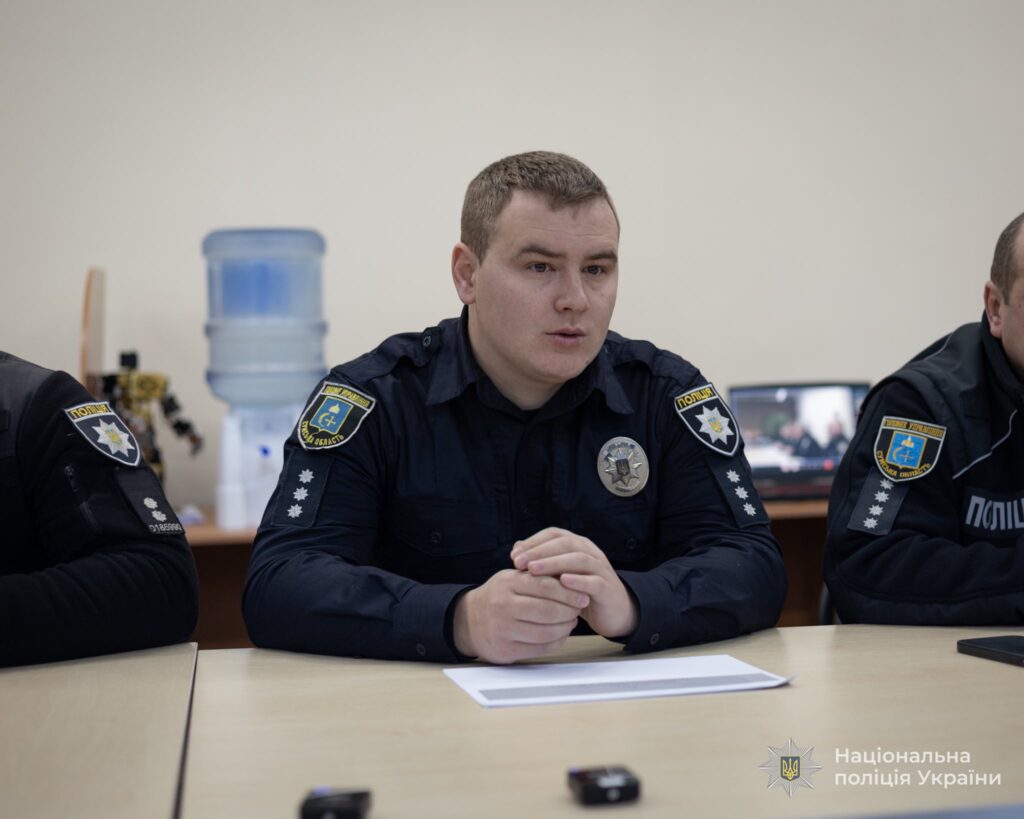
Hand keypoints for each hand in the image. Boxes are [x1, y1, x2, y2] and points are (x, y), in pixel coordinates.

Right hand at [452, 569, 589, 663]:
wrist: (469, 620)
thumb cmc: (499, 597)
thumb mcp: (512, 578)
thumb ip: (538, 577)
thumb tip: (572, 579)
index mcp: (507, 583)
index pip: (545, 585)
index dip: (568, 592)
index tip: (583, 595)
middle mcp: (503, 605)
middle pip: (548, 610)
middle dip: (569, 611)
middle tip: (579, 609)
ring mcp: (503, 629)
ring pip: (545, 632)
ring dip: (565, 628)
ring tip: (571, 622)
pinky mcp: (505, 650)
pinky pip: (539, 648)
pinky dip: (555, 642)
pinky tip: (560, 635)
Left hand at [510, 527, 637, 638]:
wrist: (611, 612)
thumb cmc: (578, 591)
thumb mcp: (558, 575)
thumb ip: (540, 561)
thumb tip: (516, 550)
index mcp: (577, 545)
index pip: (554, 534)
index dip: (534, 542)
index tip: (514, 555)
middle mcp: (590, 552)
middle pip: (565, 543)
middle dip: (539, 551)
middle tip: (519, 563)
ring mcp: (601, 568)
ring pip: (578, 559)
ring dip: (554, 563)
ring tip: (533, 570)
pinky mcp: (607, 587)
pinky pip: (594, 581)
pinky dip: (578, 581)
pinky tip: (562, 582)